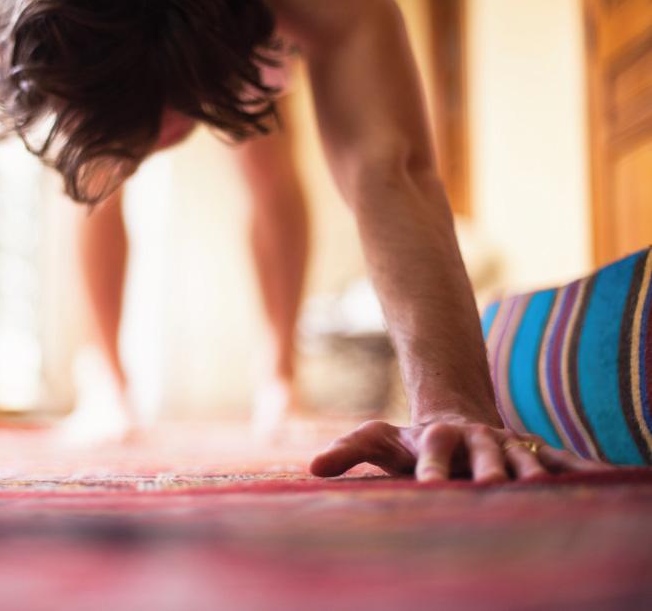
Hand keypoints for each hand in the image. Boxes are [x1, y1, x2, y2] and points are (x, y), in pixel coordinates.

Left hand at [310, 417, 613, 481]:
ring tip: (541, 493)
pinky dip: (577, 470)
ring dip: (531, 474)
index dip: (430, 466)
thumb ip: (348, 451)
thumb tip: (312, 467)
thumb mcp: (377, 440)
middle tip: (490, 488)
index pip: (431, 452)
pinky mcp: (529, 453)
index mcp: (436, 438)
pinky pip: (557, 461)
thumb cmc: (409, 440)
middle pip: (482, 454)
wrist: (454, 418)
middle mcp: (474, 440)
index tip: (427, 485)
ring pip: (522, 459)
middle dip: (487, 470)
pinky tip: (599, 480)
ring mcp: (504, 446)